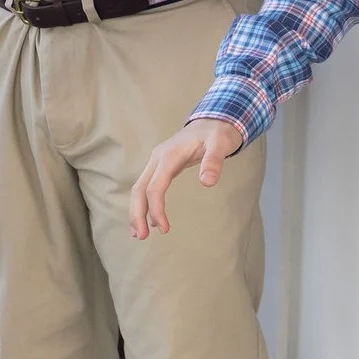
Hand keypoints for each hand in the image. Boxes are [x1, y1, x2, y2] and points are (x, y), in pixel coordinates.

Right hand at [129, 116, 246, 238]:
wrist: (213, 121)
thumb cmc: (218, 133)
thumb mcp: (221, 144)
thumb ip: (214, 162)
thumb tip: (208, 182)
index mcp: (168, 156)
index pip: (154, 187)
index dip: (156, 208)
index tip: (165, 229)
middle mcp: (157, 159)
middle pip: (139, 189)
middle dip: (137, 213)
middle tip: (141, 237)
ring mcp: (158, 163)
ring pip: (139, 189)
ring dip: (137, 211)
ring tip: (140, 234)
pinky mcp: (162, 167)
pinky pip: (148, 187)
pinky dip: (145, 204)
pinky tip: (150, 220)